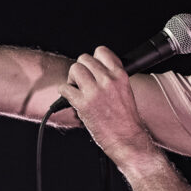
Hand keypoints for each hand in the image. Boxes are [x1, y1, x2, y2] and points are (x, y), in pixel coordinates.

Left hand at [57, 46, 157, 166]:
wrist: (126, 139)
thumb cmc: (126, 119)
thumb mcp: (125, 90)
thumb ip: (112, 77)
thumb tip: (95, 69)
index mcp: (120, 75)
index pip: (101, 51)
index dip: (94, 59)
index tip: (92, 69)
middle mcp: (107, 80)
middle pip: (84, 59)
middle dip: (81, 70)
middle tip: (82, 82)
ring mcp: (95, 91)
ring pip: (74, 69)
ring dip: (72, 79)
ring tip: (77, 90)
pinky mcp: (83, 104)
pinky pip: (65, 88)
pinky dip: (64, 93)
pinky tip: (71, 99)